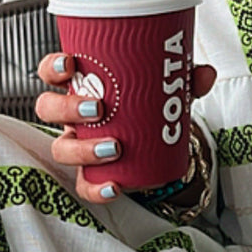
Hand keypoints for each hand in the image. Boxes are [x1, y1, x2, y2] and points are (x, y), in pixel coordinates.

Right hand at [35, 52, 216, 205]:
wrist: (156, 142)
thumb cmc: (147, 107)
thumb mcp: (165, 88)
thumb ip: (184, 78)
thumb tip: (204, 73)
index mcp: (81, 87)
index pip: (52, 73)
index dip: (53, 67)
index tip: (71, 63)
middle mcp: (72, 117)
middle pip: (48, 109)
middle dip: (67, 108)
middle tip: (98, 108)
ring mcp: (78, 146)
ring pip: (61, 148)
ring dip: (82, 149)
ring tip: (114, 147)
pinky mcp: (90, 175)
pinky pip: (83, 185)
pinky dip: (96, 188)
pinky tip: (114, 186)